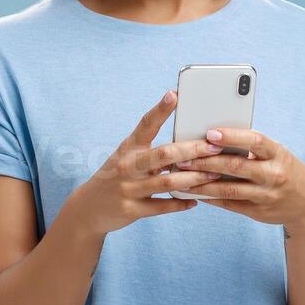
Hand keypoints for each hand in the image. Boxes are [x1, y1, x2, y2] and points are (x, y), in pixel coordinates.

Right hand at [63, 91, 224, 236]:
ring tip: (214, 176)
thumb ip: (151, 150)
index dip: (160, 110)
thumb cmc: (116, 177)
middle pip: (164, 154)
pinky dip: (180, 203)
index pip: (146, 124)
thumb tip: (186, 142)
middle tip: (215, 147)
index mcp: (128, 148)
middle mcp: (127, 166)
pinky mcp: (131, 209)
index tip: (175, 94)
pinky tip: (195, 200)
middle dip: (192, 150)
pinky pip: (162, 206)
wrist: (89, 208)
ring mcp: (128, 188)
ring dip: (194, 178)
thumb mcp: (126, 157)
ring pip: (167, 181)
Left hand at [174, 128, 304, 229]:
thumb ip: (253, 148)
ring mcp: (266, 196)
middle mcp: (273, 175)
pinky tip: (196, 192)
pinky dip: (211, 198)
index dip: (232, 137)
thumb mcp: (278, 154)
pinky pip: (230, 204)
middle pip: (236, 166)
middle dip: (206, 162)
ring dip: (202, 183)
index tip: (210, 133)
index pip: (255, 141)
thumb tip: (217, 138)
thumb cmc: (287, 171)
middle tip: (183, 157)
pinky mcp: (258, 212)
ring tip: (181, 177)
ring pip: (229, 189)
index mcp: (278, 154)